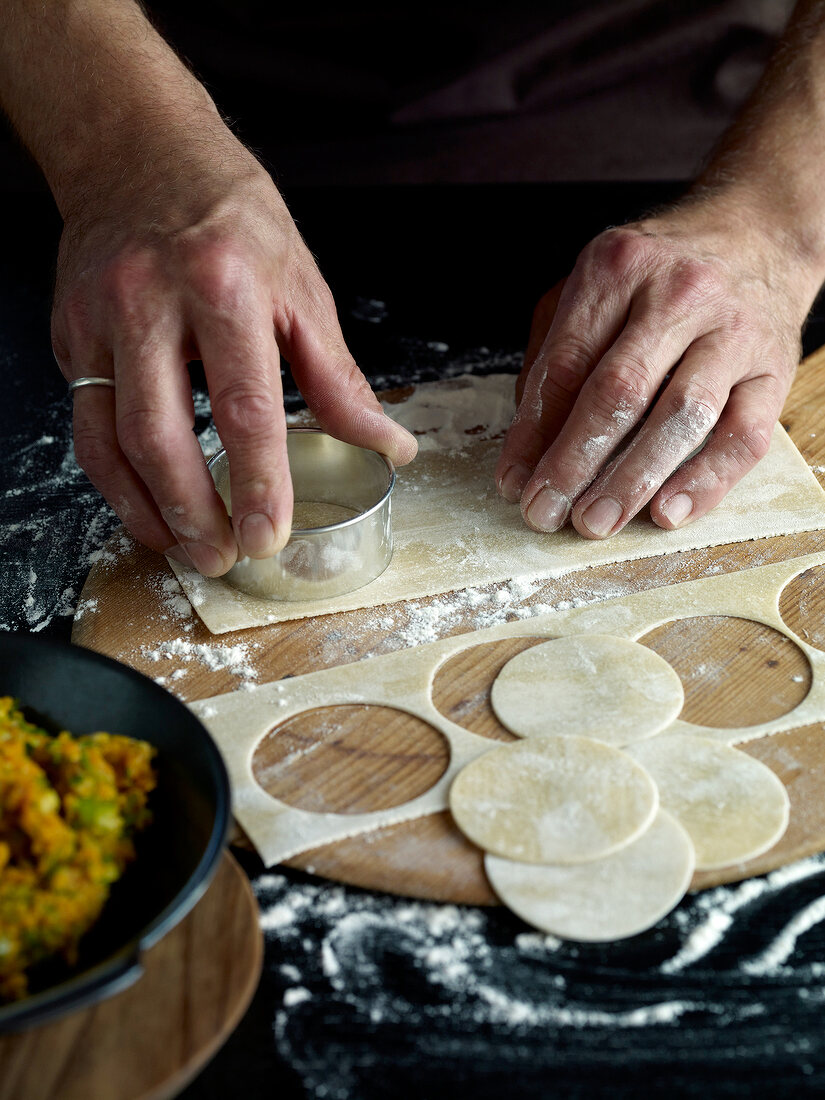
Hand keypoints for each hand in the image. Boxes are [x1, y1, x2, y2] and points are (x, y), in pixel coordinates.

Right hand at [52, 144, 416, 575]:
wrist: (137, 152)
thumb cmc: (228, 214)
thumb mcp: (301, 283)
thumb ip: (337, 376)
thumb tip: (387, 444)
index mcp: (223, 283)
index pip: (244, 404)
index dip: (259, 480)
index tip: (271, 535)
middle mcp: (150, 301)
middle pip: (161, 433)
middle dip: (193, 512)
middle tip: (225, 559)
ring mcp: (99, 320)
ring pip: (110, 440)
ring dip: (147, 510)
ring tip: (186, 550)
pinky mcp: (71, 338)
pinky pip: (87, 426)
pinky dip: (116, 481)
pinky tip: (148, 510)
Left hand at [495, 201, 815, 537]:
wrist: (759, 233)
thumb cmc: (659, 272)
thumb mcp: (592, 287)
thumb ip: (554, 354)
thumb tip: (528, 444)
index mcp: (618, 270)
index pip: (565, 364)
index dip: (533, 432)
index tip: (513, 482)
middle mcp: (678, 294)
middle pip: (619, 391)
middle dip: (574, 463)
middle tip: (545, 512)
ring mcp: (732, 331)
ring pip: (680, 416)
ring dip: (632, 479)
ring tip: (596, 521)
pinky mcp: (773, 368)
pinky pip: (742, 436)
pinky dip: (704, 482)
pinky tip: (666, 512)